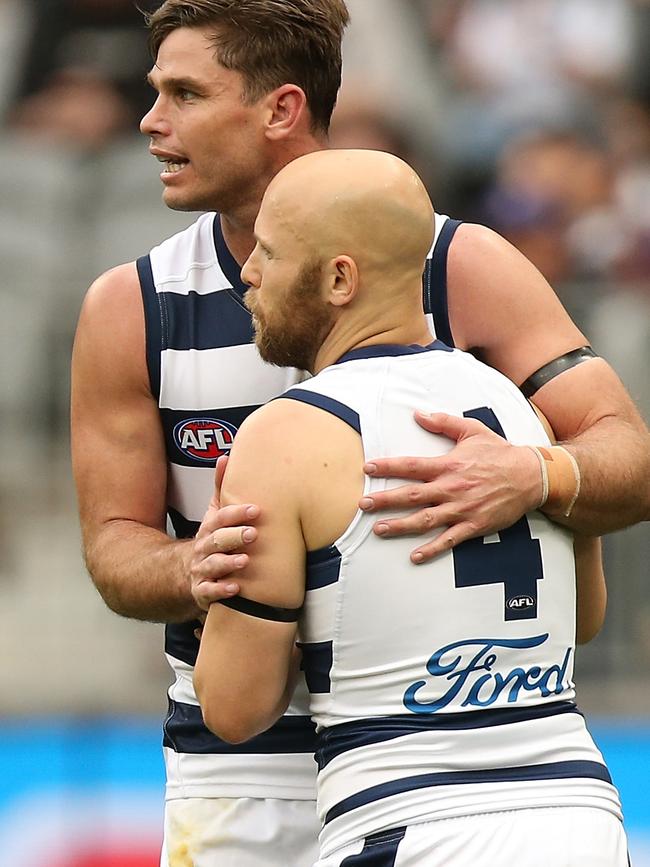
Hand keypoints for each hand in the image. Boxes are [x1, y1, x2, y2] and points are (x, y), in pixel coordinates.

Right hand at [190, 457, 260, 610]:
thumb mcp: (213, 514)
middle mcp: (204, 548)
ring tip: (245, 561)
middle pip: (217, 540)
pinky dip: (221, 590)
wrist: (184, 573)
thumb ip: (221, 489)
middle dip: (234, 536)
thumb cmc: (209, 540)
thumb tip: (226, 457)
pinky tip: (235, 589)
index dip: (236, 513)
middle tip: (253, 534)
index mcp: (209, 529)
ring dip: (228, 563)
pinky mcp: (202, 591)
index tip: (256, 510)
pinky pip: (209, 592)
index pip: (220, 518)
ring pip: (213, 565)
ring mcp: (202, 569)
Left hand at [360, 411, 542, 562]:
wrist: (532, 476)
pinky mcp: (474, 525)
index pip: (411, 466)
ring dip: (400, 526)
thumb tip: (418, 414)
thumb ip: (443, 423)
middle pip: (411, 496)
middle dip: (385, 500)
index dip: (388, 467)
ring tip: (378, 530)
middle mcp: (451, 488)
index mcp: (449, 465)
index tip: (367, 468)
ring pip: (425, 520)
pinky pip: (449, 540)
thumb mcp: (472, 431)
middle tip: (362, 505)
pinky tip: (415, 556)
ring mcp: (462, 509)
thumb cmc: (500, 453)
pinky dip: (432, 549)